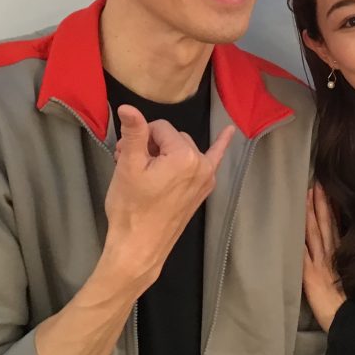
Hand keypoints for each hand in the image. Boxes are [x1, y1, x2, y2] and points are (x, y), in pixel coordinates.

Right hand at [103, 105, 233, 287]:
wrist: (139, 247)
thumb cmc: (131, 208)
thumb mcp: (128, 167)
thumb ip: (133, 133)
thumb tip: (128, 107)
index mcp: (184, 155)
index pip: (158, 128)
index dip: (140, 138)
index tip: (125, 155)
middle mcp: (201, 164)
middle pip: (171, 138)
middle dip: (151, 145)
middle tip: (129, 164)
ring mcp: (206, 178)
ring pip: (182, 149)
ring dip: (166, 153)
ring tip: (145, 172)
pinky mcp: (203, 190)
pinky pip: (214, 160)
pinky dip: (220, 145)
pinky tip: (230, 131)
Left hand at [303, 182, 346, 332]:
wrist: (345, 318)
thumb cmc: (348, 301)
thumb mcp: (349, 275)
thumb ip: (344, 258)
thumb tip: (342, 244)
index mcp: (339, 254)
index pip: (335, 226)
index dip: (331, 208)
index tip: (327, 190)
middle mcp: (329, 255)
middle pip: (325, 223)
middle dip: (321, 202)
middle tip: (317, 182)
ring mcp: (319, 262)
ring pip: (314, 232)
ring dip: (311, 212)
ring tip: (308, 194)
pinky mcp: (309, 273)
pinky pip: (302, 251)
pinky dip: (299, 237)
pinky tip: (295, 224)